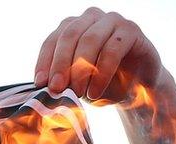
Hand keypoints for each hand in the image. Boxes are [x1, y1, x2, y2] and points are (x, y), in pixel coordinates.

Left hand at [35, 7, 163, 102]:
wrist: (135, 90)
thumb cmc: (100, 84)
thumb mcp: (76, 84)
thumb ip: (61, 81)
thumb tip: (43, 87)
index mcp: (72, 27)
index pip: (52, 40)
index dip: (45, 62)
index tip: (40, 84)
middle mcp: (90, 18)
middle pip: (70, 36)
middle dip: (61, 64)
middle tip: (57, 89)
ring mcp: (112, 21)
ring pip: (90, 40)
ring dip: (81, 70)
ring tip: (78, 94)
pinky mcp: (131, 31)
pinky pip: (112, 50)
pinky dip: (101, 73)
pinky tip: (94, 93)